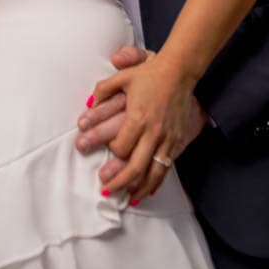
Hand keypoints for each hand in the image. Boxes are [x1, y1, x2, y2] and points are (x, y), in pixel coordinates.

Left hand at [76, 46, 207, 198]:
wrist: (179, 72)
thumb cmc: (150, 74)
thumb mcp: (123, 77)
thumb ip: (103, 89)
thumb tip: (89, 102)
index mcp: (137, 117)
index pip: (121, 146)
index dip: (112, 153)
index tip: (107, 153)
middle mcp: (153, 132)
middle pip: (135, 166)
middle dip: (119, 182)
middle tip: (107, 190)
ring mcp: (167, 138)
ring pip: (153, 172)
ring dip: (139, 187)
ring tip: (127, 197)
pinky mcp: (177, 141)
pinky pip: (167, 167)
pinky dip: (156, 181)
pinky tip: (148, 189)